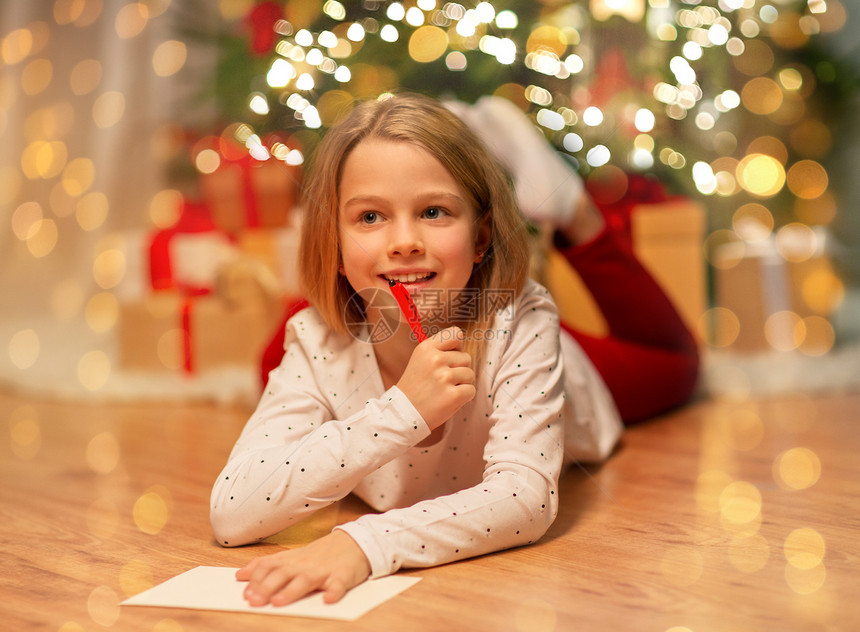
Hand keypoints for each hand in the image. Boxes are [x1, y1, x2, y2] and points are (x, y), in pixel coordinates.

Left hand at [236, 531, 370, 605]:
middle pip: (283, 574)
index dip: (256, 579)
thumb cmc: (320, 555)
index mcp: (292, 560)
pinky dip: (334, 591)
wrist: (354, 542)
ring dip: (292, 591)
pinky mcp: (344, 575)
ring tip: (279, 602)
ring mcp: (325, 569)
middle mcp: (305, 564)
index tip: (244, 593)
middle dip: (267, 587)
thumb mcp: (292, 557)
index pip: (270, 566)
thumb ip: (268, 566)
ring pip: (306, 580)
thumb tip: (240, 575)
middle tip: (254, 601)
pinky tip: (328, 599)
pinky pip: (339, 584)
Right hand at [396, 326, 475, 428]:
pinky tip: (448, 400)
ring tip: (444, 391)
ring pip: (470, 374)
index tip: (450, 358)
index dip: (457, 347)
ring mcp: (445, 377)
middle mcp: (435, 359)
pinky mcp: (453, 395)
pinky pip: (471, 390)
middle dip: (458, 369)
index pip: (455, 334)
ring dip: (461, 384)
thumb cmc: (415, 387)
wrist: (403, 413)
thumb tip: (462, 346)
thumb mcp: (419, 360)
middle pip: (466, 358)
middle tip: (442, 381)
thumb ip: (439, 350)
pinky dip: (464, 397)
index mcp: (426, 348)